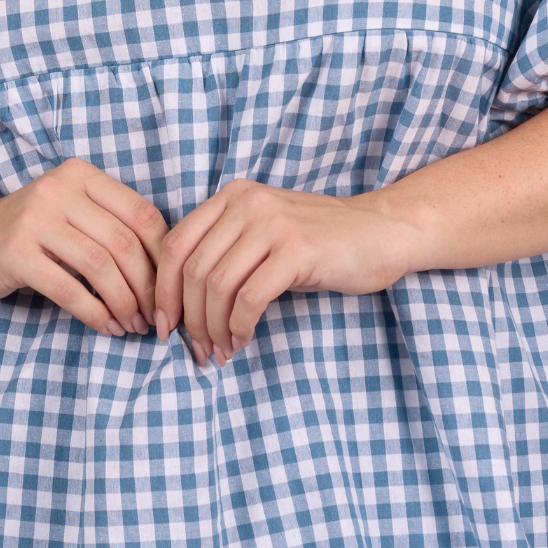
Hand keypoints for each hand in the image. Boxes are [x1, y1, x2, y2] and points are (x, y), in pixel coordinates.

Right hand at [0, 158, 168, 338]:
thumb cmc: (31, 232)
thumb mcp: (72, 213)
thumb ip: (112, 227)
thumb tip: (168, 273)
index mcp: (81, 175)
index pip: (142, 215)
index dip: (164, 258)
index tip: (171, 290)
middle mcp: (58, 189)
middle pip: (123, 243)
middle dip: (148, 288)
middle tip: (155, 317)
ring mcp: (33, 219)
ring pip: (100, 267)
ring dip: (124, 303)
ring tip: (132, 325)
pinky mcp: (14, 253)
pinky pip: (69, 289)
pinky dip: (95, 314)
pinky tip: (106, 327)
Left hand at [152, 179, 424, 364]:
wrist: (384, 231)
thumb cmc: (321, 242)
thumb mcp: (264, 233)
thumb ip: (225, 251)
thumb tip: (180, 303)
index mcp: (232, 196)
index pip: (175, 245)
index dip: (163, 290)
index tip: (165, 325)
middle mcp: (246, 203)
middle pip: (193, 270)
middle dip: (189, 318)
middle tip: (197, 350)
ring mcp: (272, 224)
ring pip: (217, 286)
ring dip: (213, 328)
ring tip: (221, 351)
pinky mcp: (296, 250)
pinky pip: (249, 298)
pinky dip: (239, 327)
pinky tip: (243, 341)